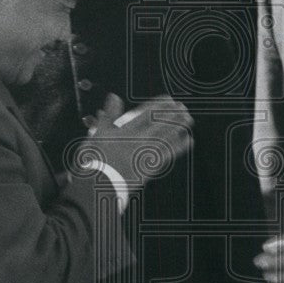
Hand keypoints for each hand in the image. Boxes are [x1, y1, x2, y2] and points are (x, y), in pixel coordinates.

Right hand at [73, 93, 192, 189]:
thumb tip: (113, 97)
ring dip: (179, 127)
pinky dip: (180, 147)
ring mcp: (146, 154)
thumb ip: (108, 115)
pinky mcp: (151, 168)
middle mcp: (139, 140)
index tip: (168, 99)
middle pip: (160, 123)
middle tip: (183, 107)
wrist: (98, 186)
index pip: (146, 113)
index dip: (159, 105)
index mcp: (126, 131)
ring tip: (189, 120)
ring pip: (167, 137)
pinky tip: (188, 141)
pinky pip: (169, 154)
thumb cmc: (94, 161)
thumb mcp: (97, 134)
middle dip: (172, 114)